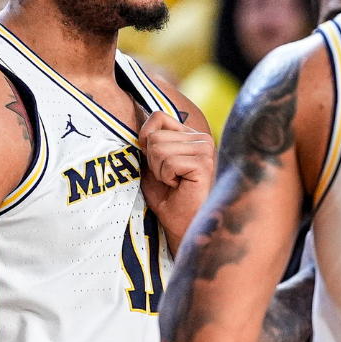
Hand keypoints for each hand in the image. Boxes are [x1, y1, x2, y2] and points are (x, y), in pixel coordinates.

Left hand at [141, 111, 215, 238]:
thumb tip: (134, 116)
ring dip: (159, 171)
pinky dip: (166, 177)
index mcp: (190, 135)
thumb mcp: (151, 165)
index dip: (145, 140)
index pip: (157, 116)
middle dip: (152, 161)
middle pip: (154, 134)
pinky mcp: (204, 163)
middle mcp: (202, 137)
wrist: (182, 225)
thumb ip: (147, 142)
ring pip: (159, 148)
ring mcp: (205, 149)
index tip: (156, 164)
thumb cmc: (168, 199)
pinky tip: (179, 186)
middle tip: (168, 178)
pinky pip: (168, 161)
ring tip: (174, 183)